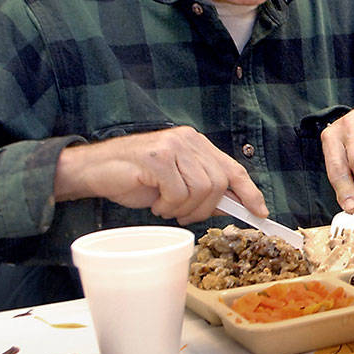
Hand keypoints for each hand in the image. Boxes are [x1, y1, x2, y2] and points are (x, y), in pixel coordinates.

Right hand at [53, 126, 265, 224]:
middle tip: (183, 214)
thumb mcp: (174, 182)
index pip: (233, 168)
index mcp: (196, 143)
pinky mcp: (158, 158)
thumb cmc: (133, 178)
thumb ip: (202, 187)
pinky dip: (167, 206)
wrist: (92, 170)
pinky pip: (178, 193)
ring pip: (201, 190)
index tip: (261, 211)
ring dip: (183, 208)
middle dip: (205, 208)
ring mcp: (173, 146)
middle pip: (219, 183)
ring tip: (164, 205)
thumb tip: (233, 204)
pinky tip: (154, 201)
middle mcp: (188, 140)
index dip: (249, 191)